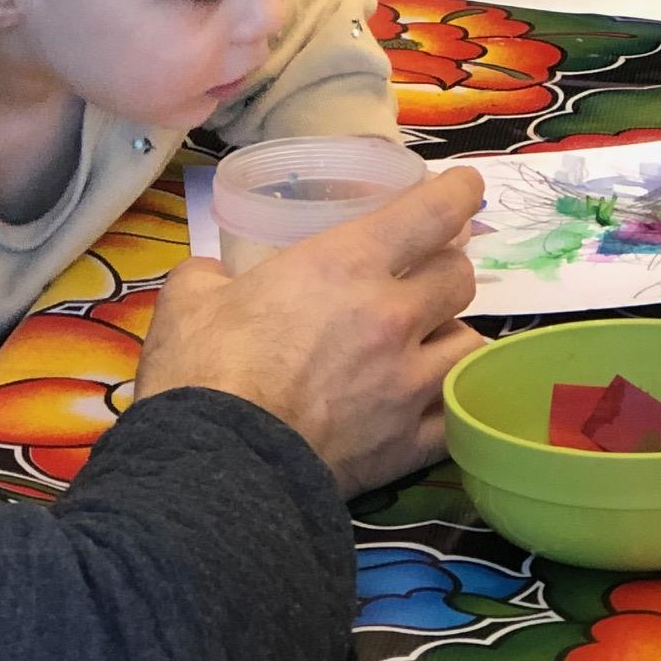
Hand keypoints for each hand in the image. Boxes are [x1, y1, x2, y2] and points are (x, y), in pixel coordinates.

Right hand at [134, 167, 485, 498]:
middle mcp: (392, 316)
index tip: (464, 188)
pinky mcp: (408, 445)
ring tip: (432, 340)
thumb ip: (210, 276)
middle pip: (460, 277)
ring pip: (470, 344)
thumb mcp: (190, 300)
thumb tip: (211, 277)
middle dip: (447, 269)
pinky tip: (437, 400)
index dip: (457, 193)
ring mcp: (408, 383)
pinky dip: (452, 402)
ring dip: (453, 335)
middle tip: (426, 274)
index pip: (432, 213)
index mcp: (346, 265)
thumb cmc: (201, 372)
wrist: (214, 472)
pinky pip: (458, 413)